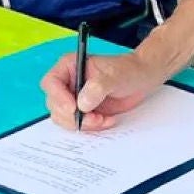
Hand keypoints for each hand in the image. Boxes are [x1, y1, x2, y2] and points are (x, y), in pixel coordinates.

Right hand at [40, 50, 167, 130]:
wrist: (142, 79)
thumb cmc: (128, 70)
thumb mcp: (114, 75)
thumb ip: (98, 86)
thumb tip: (82, 103)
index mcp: (69, 67)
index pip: (51, 83)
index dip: (58, 97)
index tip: (73, 108)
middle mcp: (67, 83)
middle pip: (55, 105)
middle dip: (72, 116)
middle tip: (94, 118)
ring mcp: (74, 98)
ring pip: (64, 118)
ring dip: (83, 123)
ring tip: (103, 119)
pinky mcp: (83, 112)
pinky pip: (78, 125)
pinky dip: (91, 126)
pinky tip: (107, 120)